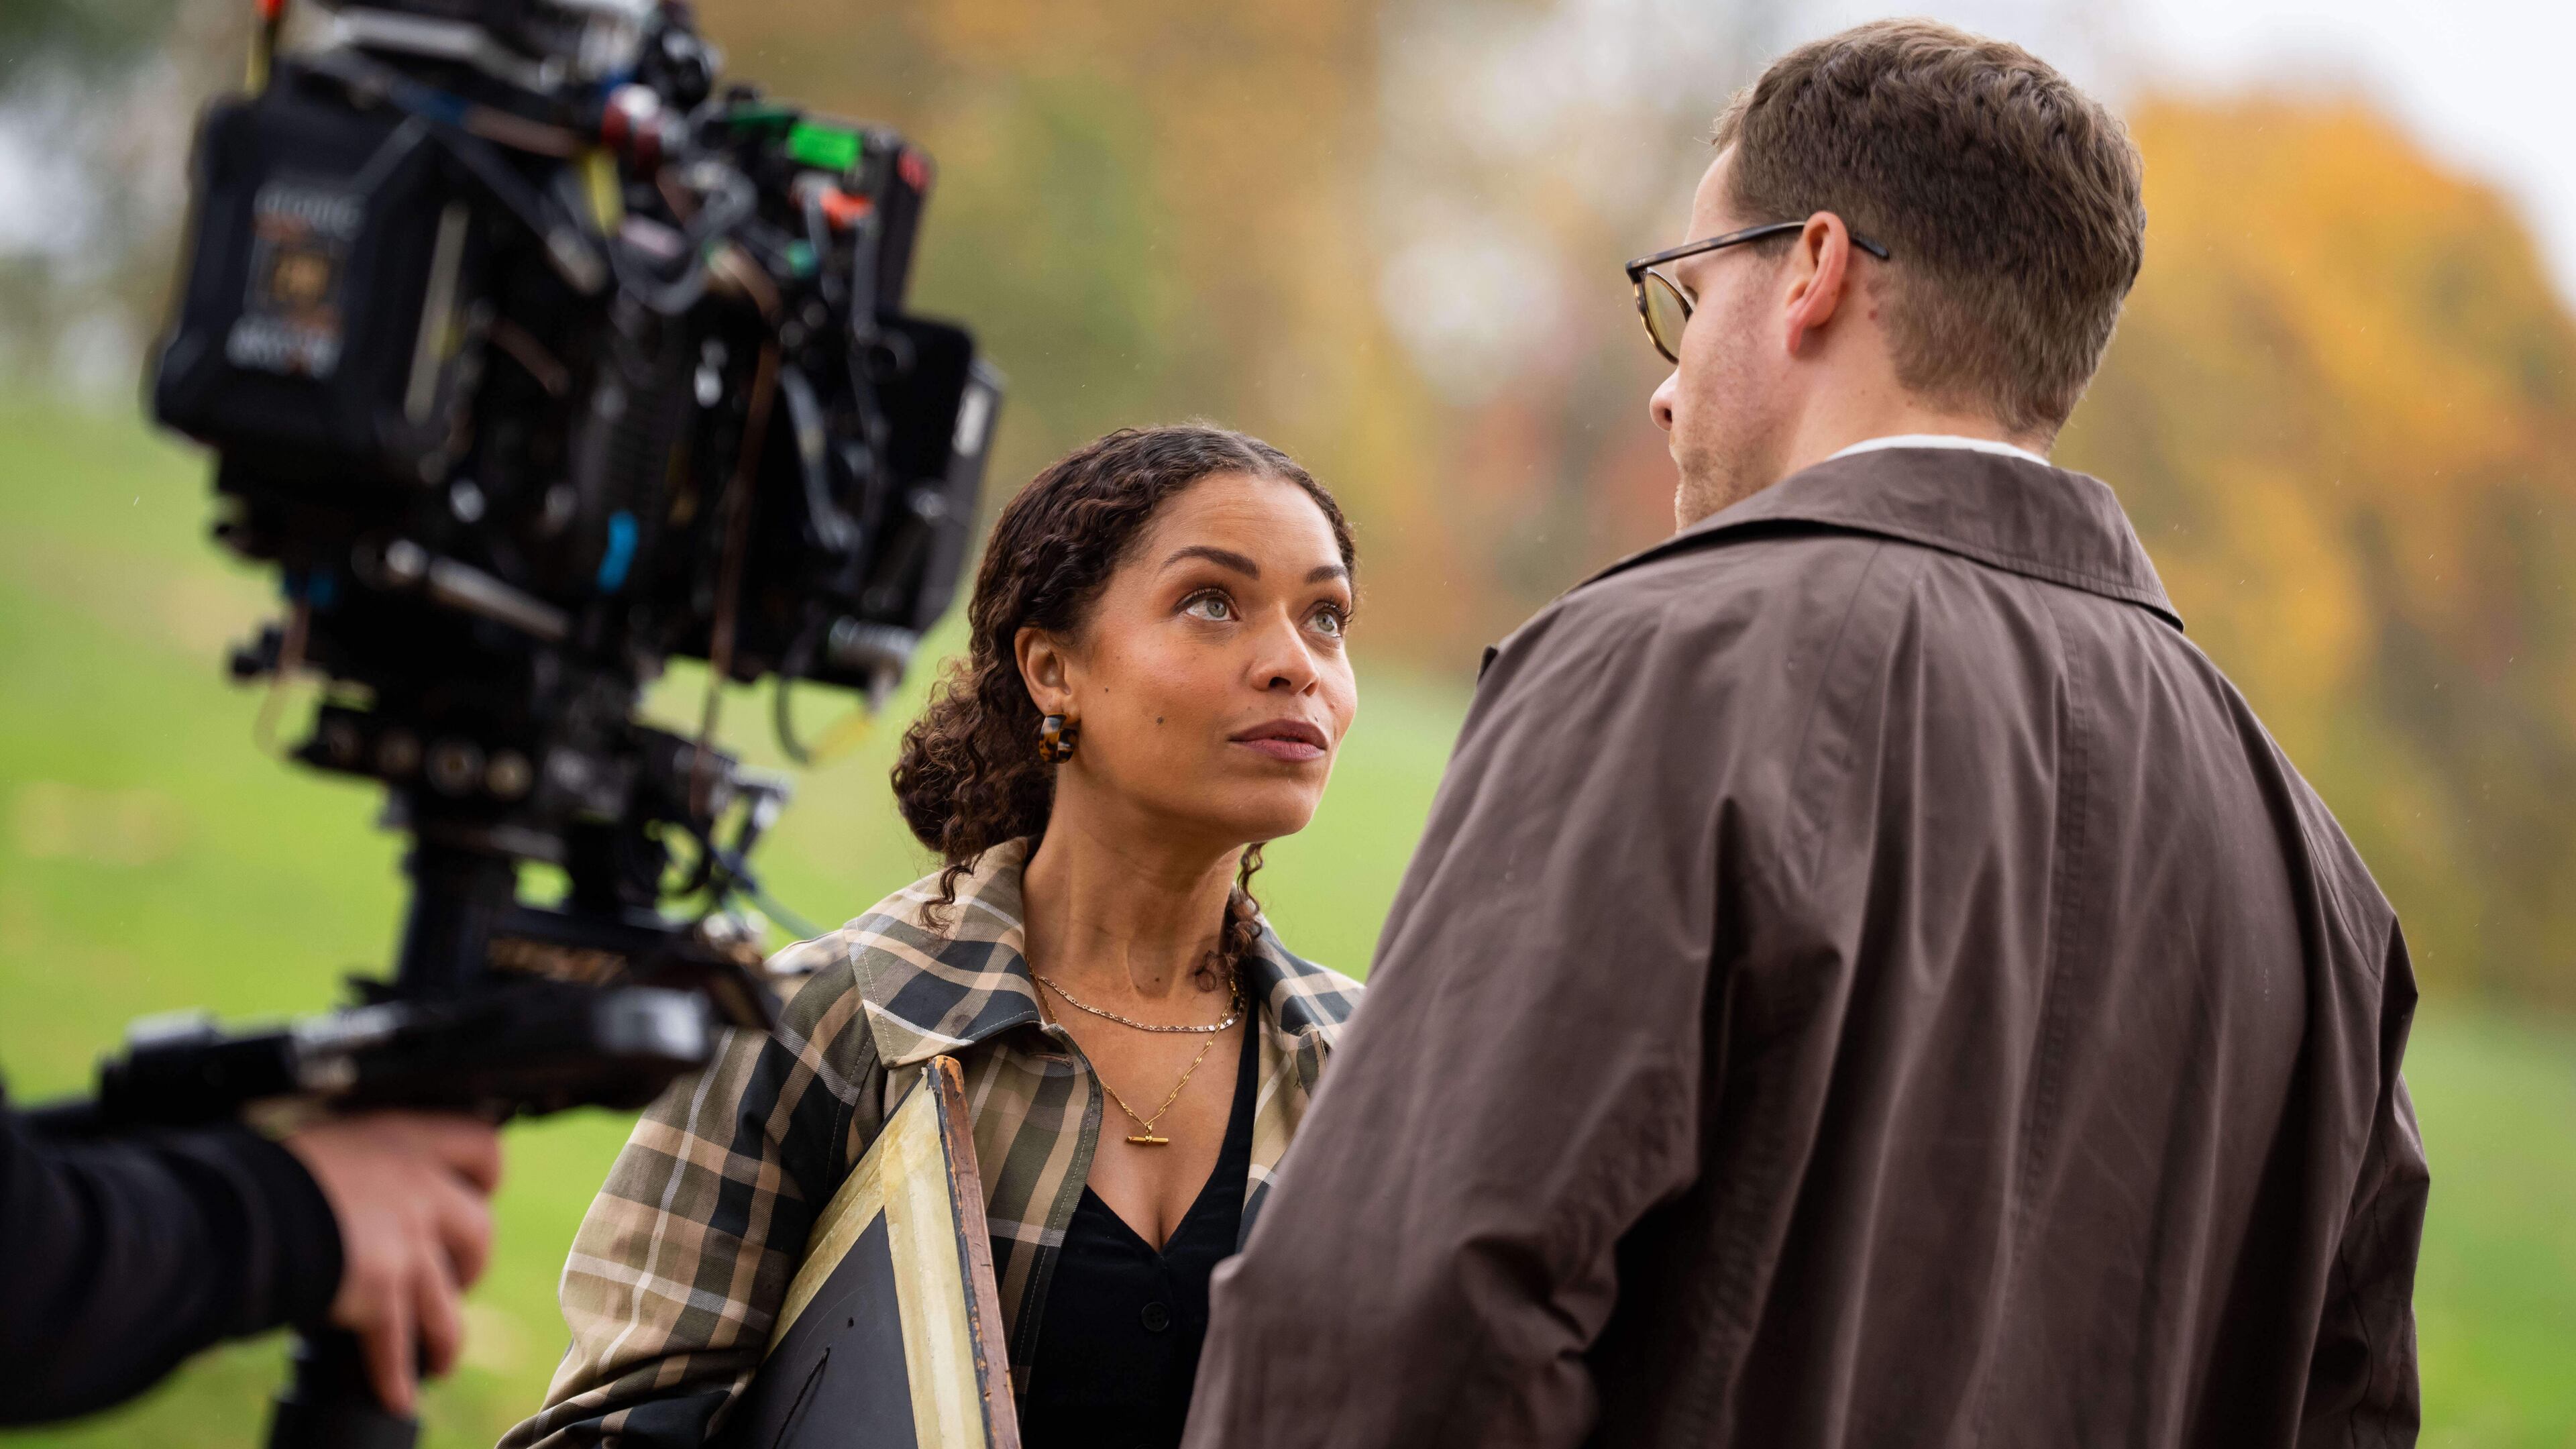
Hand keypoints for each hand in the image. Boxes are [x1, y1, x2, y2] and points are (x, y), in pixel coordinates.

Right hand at [282, 1112, 502, 1414]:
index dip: (483, 1177)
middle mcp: (416, 1183)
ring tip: (441, 1358)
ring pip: (448, 1299)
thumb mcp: (326, 1145)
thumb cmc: (261, 1174)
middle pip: (480, 1229)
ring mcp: (406, 1235)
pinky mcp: (383, 1285)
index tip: (475, 1194)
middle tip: (453, 1279)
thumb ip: (358, 1161)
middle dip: (471, 1262)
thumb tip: (354, 1183)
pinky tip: (397, 1395)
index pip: (482, 1145)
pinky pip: (399, 1343)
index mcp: (403, 1138)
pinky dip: (397, 1375)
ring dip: (446, 1335)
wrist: (233, 1209)